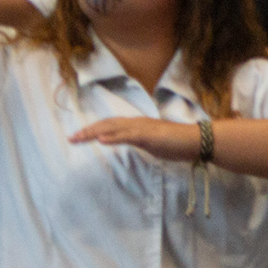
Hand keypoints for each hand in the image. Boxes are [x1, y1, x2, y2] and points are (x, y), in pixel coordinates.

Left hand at [69, 117, 200, 161]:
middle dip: (88, 131)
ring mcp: (142, 128)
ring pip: (113, 128)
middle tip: (72, 138)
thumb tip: (131, 143)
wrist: (196, 141)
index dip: (95, 129)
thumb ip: (140, 142)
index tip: (79, 136)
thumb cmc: (178, 144)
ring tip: (79, 137)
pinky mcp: (148, 136)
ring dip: (95, 132)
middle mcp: (137, 123)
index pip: (111, 125)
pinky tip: (102, 140)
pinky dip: (113, 137)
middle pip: (107, 124)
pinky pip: (128, 136)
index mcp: (137, 125)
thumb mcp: (154, 144)